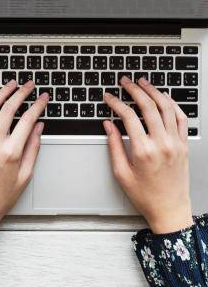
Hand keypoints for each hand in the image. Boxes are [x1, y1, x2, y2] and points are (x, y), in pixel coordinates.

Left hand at [0, 80, 48, 242]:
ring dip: (0, 94)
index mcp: (11, 153)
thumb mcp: (25, 175)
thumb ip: (33, 148)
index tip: (42, 97)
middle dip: (21, 93)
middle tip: (28, 85)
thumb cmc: (1, 197)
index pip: (27, 120)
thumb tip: (39, 126)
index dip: (37, 105)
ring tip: (9, 85)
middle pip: (8, 109)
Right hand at [103, 76, 191, 233]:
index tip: (109, 97)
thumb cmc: (146, 196)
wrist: (171, 211)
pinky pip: (181, 118)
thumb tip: (108, 125)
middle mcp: (161, 144)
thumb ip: (113, 146)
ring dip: (153, 92)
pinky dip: (172, 104)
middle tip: (125, 81)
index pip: (127, 116)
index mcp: (143, 151)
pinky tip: (164, 97)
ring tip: (143, 83)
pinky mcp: (184, 145)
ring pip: (166, 108)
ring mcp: (175, 143)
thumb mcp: (121, 173)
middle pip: (147, 106)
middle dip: (134, 90)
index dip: (116, 102)